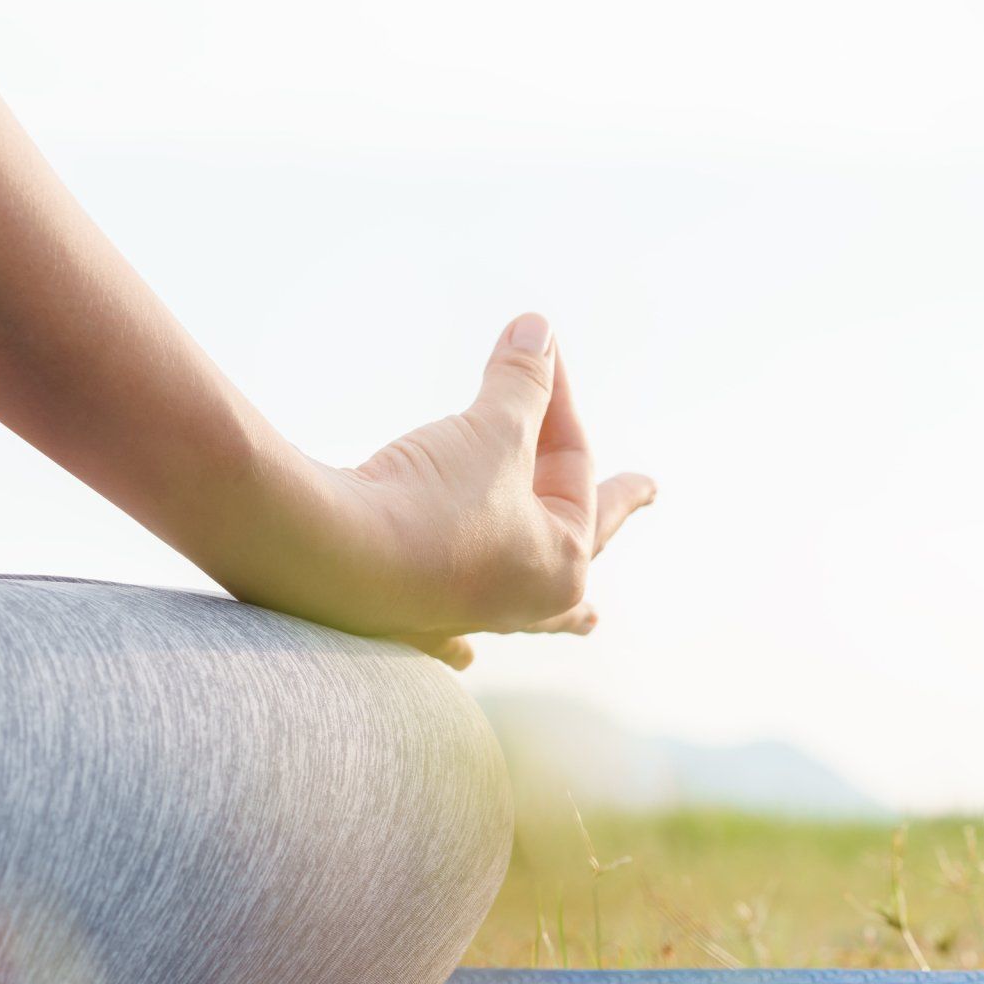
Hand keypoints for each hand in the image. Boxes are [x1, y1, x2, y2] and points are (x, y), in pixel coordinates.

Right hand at [275, 313, 655, 667]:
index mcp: (561, 563)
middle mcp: (522, 600)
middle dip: (611, 512)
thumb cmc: (431, 502)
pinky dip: (460, 642)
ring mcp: (468, 616)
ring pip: (525, 598)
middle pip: (578, 540)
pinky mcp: (411, 620)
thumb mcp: (489, 431)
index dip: (556, 395)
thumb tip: (537, 327)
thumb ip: (521, 381)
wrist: (336, 558)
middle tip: (646, 492)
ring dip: (556, 601)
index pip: (572, 463)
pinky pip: (450, 635)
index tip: (538, 345)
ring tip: (588, 618)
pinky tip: (466, 655)